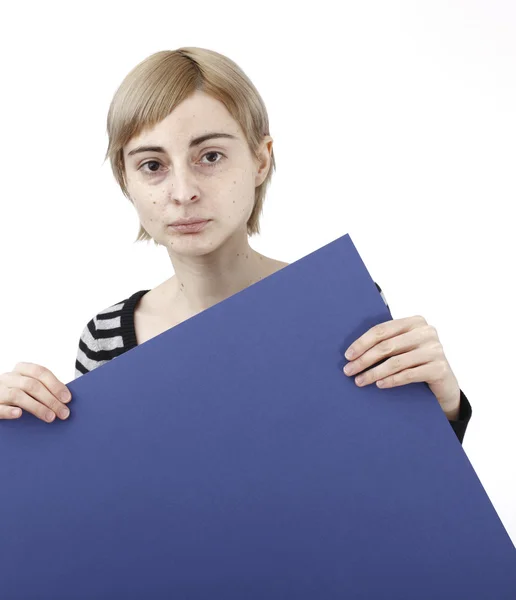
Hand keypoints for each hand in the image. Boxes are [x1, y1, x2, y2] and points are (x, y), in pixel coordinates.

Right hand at [0, 362, 71, 422]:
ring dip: (37, 407)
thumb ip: (45, 389)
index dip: (55, 385)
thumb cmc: (20, 393)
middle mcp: (9, 377)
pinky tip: (19, 414)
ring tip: (50, 417)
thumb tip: (65, 399)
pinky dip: (9, 411)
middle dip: (50, 400)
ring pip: (17, 395)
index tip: (67, 398)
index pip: (40, 372)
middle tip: (63, 413)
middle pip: (32, 385)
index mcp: (21, 369)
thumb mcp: (30, 386)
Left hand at [343, 316, 460, 414]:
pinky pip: (409, 375)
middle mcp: (426, 332)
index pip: (382, 330)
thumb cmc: (417, 362)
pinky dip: (391, 380)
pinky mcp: (439, 368)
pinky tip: (379, 384)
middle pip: (387, 346)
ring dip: (374, 373)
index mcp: (414, 321)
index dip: (362, 343)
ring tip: (360, 381)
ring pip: (396, 362)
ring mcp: (435, 350)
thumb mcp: (403, 347)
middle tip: (349, 371)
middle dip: (364, 359)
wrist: (445, 383)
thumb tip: (353, 352)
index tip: (348, 355)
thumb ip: (386, 342)